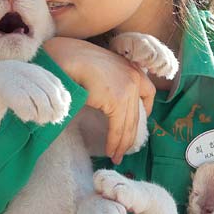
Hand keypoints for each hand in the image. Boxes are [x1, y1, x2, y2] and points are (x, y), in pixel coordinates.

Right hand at [44, 37, 155, 163]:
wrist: (66, 57)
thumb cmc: (75, 59)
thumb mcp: (101, 67)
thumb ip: (111, 80)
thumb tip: (108, 99)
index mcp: (132, 67)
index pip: (148, 92)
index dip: (145, 110)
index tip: (136, 122)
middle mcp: (135, 77)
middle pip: (137, 115)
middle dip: (130, 135)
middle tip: (124, 150)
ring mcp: (128, 89)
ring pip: (128, 125)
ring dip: (122, 144)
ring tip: (116, 156)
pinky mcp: (118, 101)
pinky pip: (118, 128)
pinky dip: (114, 142)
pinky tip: (110, 151)